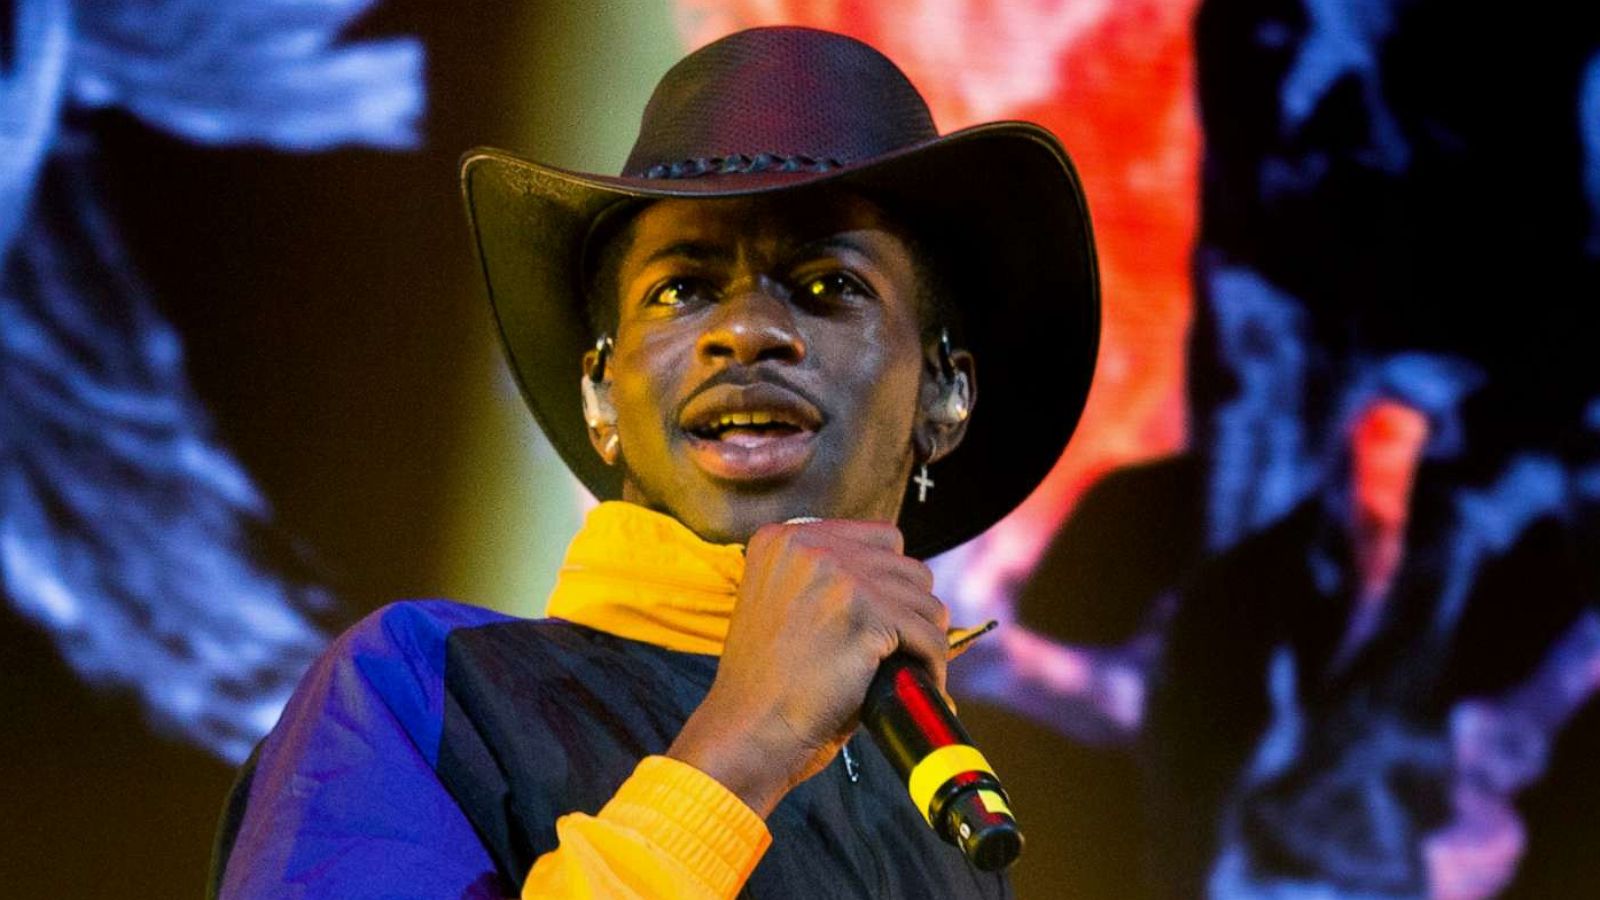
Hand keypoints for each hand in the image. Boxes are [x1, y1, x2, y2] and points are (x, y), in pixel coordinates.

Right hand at [666, 519, 949, 816]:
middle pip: (906, 567)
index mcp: (783, 539)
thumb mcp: (781, 607)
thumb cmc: (765, 685)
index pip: (878, 538)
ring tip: (915, 667)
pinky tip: (923, 682)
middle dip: (911, 610)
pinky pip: (928, 635)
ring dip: (926, 636)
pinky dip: (933, 664)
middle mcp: (810, 547)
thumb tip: (902, 585)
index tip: (890, 616)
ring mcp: (839, 578)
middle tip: (906, 649)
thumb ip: (825, 582)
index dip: (890, 581)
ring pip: (924, 599)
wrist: (746, 733)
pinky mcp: (866, 616)